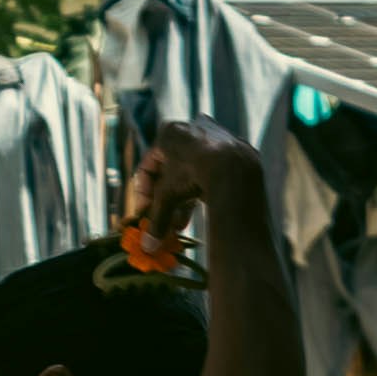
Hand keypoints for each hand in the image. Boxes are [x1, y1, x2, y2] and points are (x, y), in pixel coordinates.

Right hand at [126, 120, 257, 234]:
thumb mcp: (167, 197)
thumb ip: (156, 219)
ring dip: (184, 199)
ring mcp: (215, 136)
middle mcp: (191, 128)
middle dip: (167, 199)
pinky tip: (202, 209)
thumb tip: (148, 247)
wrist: (232, 167)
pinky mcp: (233, 149)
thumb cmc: (191, 175)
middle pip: (171, 171)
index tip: (144, 212)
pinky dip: (205, 189)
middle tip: (164, 220)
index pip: (148, 165)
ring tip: (182, 223)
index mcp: (169, 133)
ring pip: (193, 172)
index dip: (143, 192)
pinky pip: (213, 171)